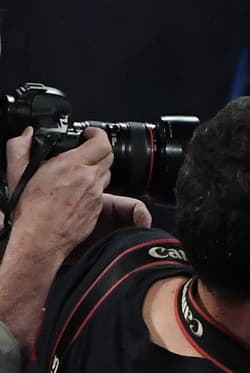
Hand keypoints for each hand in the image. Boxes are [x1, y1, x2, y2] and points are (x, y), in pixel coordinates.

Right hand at [6, 128, 112, 258]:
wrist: (41, 238)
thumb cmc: (31, 210)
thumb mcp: (17, 173)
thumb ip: (19, 148)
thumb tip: (25, 135)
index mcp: (71, 166)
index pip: (101, 143)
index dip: (98, 134)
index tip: (90, 134)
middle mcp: (88, 179)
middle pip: (109, 156)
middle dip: (99, 150)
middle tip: (87, 150)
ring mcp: (96, 195)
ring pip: (106, 174)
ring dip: (97, 169)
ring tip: (80, 171)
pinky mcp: (98, 209)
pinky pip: (102, 192)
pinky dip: (93, 187)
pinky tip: (78, 191)